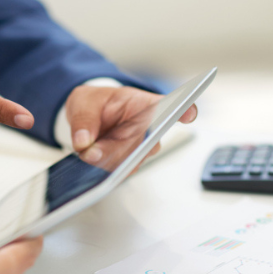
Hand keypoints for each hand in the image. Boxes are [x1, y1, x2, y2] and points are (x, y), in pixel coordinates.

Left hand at [66, 86, 197, 169]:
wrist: (88, 117)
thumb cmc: (94, 103)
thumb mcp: (84, 102)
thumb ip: (84, 120)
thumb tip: (84, 142)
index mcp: (143, 105)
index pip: (169, 106)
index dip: (183, 110)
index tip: (188, 113)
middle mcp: (149, 127)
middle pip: (145, 143)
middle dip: (116, 150)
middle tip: (91, 151)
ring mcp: (141, 147)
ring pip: (132, 161)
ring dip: (108, 160)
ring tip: (88, 153)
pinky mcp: (130, 162)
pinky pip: (122, 171)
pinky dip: (105, 168)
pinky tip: (93, 161)